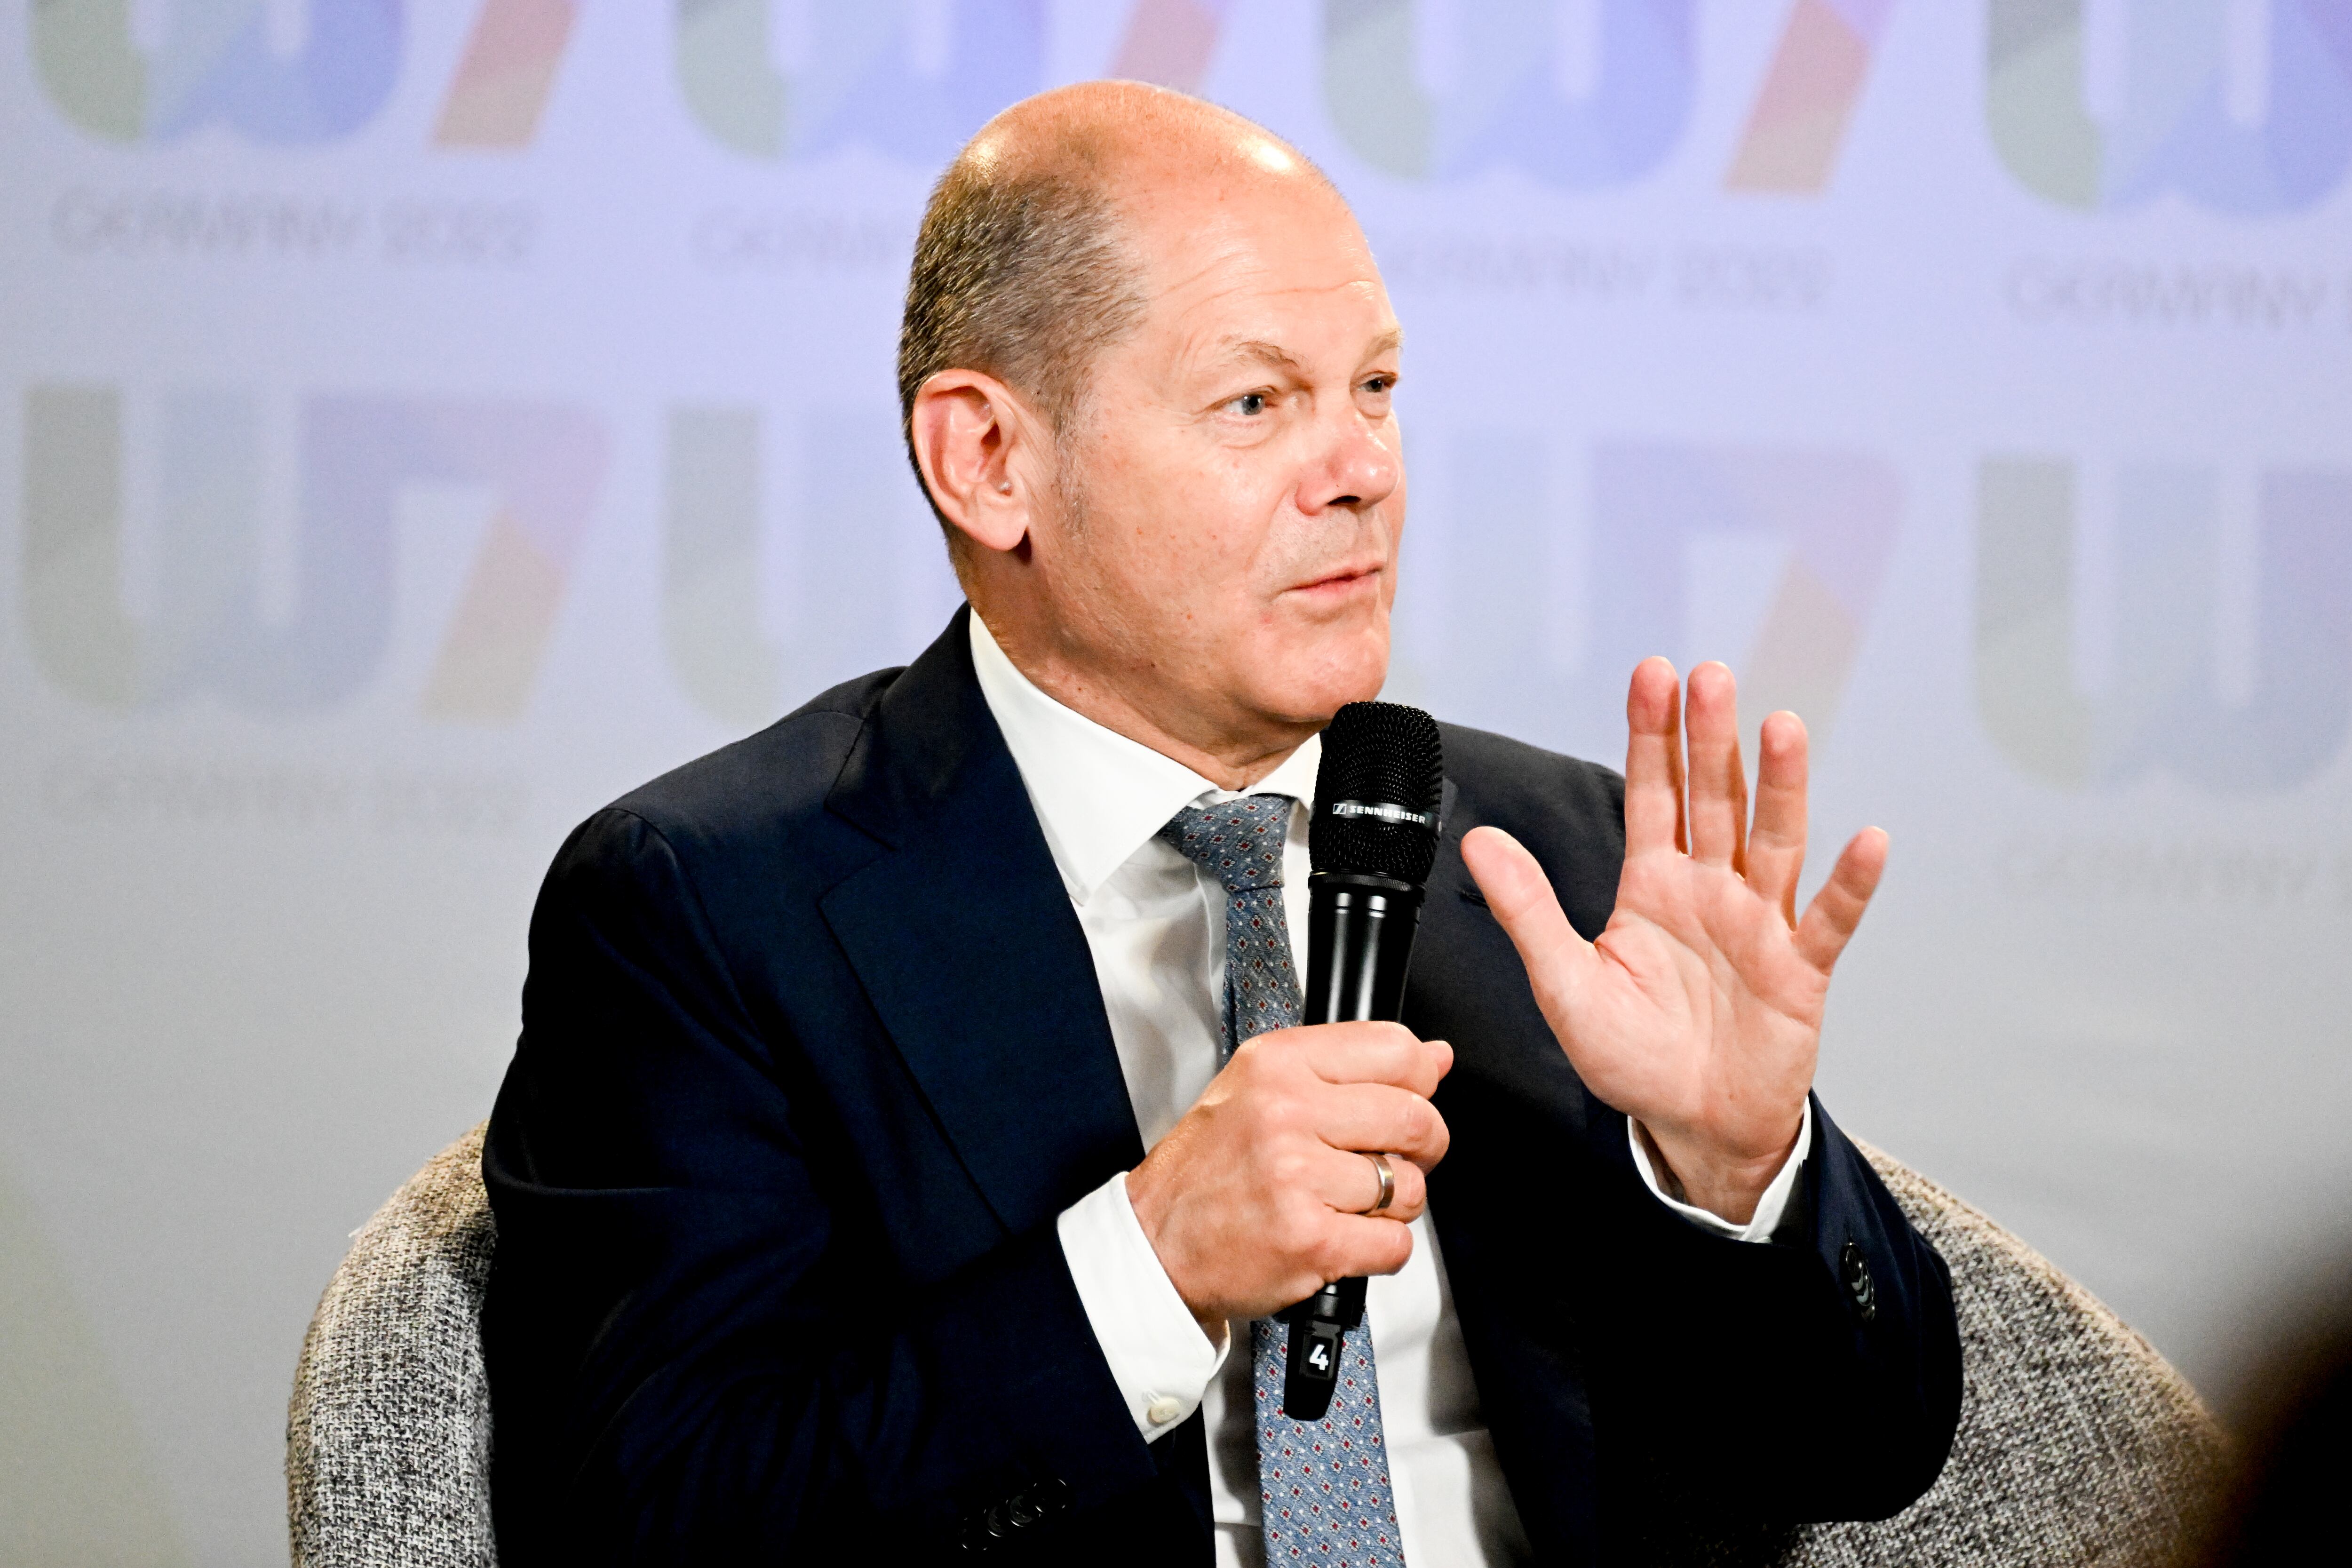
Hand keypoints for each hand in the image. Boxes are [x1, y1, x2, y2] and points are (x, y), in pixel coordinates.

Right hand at [1125, 1022, 1451, 1334]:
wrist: (1157, 1244)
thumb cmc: (1207, 1170)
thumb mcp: (1262, 1089)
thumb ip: (1349, 1066)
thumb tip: (1435, 1056)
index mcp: (1277, 1065)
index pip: (1395, 1049)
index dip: (1419, 1083)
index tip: (1410, 1099)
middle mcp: (1286, 1113)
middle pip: (1414, 1119)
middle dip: (1422, 1148)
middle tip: (1393, 1161)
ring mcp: (1297, 1178)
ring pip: (1408, 1187)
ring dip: (1393, 1205)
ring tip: (1348, 1204)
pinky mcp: (1309, 1240)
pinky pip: (1395, 1243)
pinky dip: (1381, 1249)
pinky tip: (1344, 1238)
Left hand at [1461, 659, 1885, 1223]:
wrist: (1691, 1125)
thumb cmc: (1630, 1056)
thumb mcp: (1563, 982)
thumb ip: (1527, 909)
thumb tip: (1478, 841)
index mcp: (1652, 887)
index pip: (1653, 795)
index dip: (1652, 737)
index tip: (1654, 675)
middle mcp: (1710, 891)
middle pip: (1715, 801)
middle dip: (1711, 739)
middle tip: (1711, 677)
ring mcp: (1759, 926)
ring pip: (1773, 842)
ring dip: (1780, 786)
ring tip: (1781, 727)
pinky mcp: (1800, 972)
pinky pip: (1827, 920)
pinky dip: (1850, 883)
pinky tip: (1868, 839)